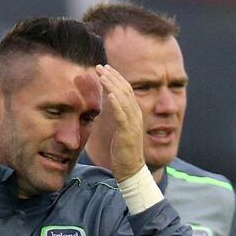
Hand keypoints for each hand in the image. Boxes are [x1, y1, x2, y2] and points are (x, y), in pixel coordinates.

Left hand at [95, 64, 144, 180]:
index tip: (104, 68)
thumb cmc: (123, 150)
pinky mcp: (127, 133)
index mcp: (133, 113)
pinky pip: (122, 116)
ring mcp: (132, 123)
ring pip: (123, 99)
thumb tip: (107, 102)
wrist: (131, 169)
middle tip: (100, 66)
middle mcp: (135, 115)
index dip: (115, 78)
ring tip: (102, 75)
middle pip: (125, 90)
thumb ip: (116, 114)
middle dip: (112, 77)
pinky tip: (110, 94)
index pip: (125, 90)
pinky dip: (116, 104)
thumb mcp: (119, 128)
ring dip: (112, 85)